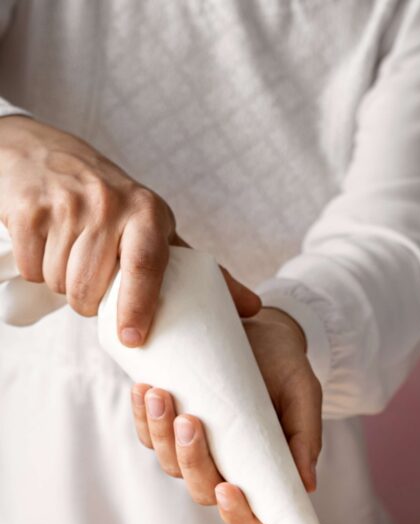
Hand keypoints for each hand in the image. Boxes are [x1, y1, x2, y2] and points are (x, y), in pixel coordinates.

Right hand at [0, 115, 259, 343]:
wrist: (42, 152)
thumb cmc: (112, 204)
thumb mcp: (157, 230)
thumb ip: (202, 272)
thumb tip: (256, 309)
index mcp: (148, 214)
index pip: (146, 264)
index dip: (139, 306)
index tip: (133, 339)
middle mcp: (109, 203)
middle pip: (92, 288)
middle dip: (88, 302)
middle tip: (92, 285)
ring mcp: (66, 203)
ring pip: (59, 281)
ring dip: (60, 284)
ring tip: (70, 259)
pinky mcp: (27, 207)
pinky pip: (31, 266)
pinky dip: (33, 268)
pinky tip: (44, 246)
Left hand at [130, 307, 322, 523]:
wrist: (261, 334)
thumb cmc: (286, 370)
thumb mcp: (303, 396)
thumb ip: (306, 437)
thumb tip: (308, 484)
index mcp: (261, 475)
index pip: (248, 517)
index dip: (236, 512)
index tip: (227, 487)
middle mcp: (225, 470)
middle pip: (201, 488)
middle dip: (191, 459)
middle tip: (190, 419)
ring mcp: (194, 450)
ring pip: (170, 463)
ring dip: (161, 434)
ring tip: (161, 394)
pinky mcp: (170, 426)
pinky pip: (148, 434)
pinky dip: (142, 416)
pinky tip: (145, 390)